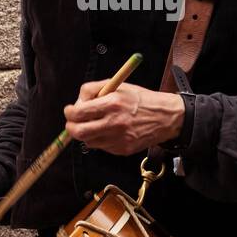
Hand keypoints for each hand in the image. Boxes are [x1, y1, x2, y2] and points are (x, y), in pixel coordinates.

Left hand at [63, 81, 183, 156]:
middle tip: (73, 122)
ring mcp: (119, 139)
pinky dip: (101, 139)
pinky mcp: (123, 150)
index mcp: (112, 104)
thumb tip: (76, 103)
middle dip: (71, 127)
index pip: (78, 113)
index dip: (69, 112)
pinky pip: (102, 147)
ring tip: (97, 124)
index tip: (70, 110)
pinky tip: (111, 130)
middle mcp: (115, 123)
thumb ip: (93, 90)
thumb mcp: (117, 86)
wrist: (166, 117)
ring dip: (87, 133)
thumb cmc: (140, 99)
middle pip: (78, 132)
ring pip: (88, 141)